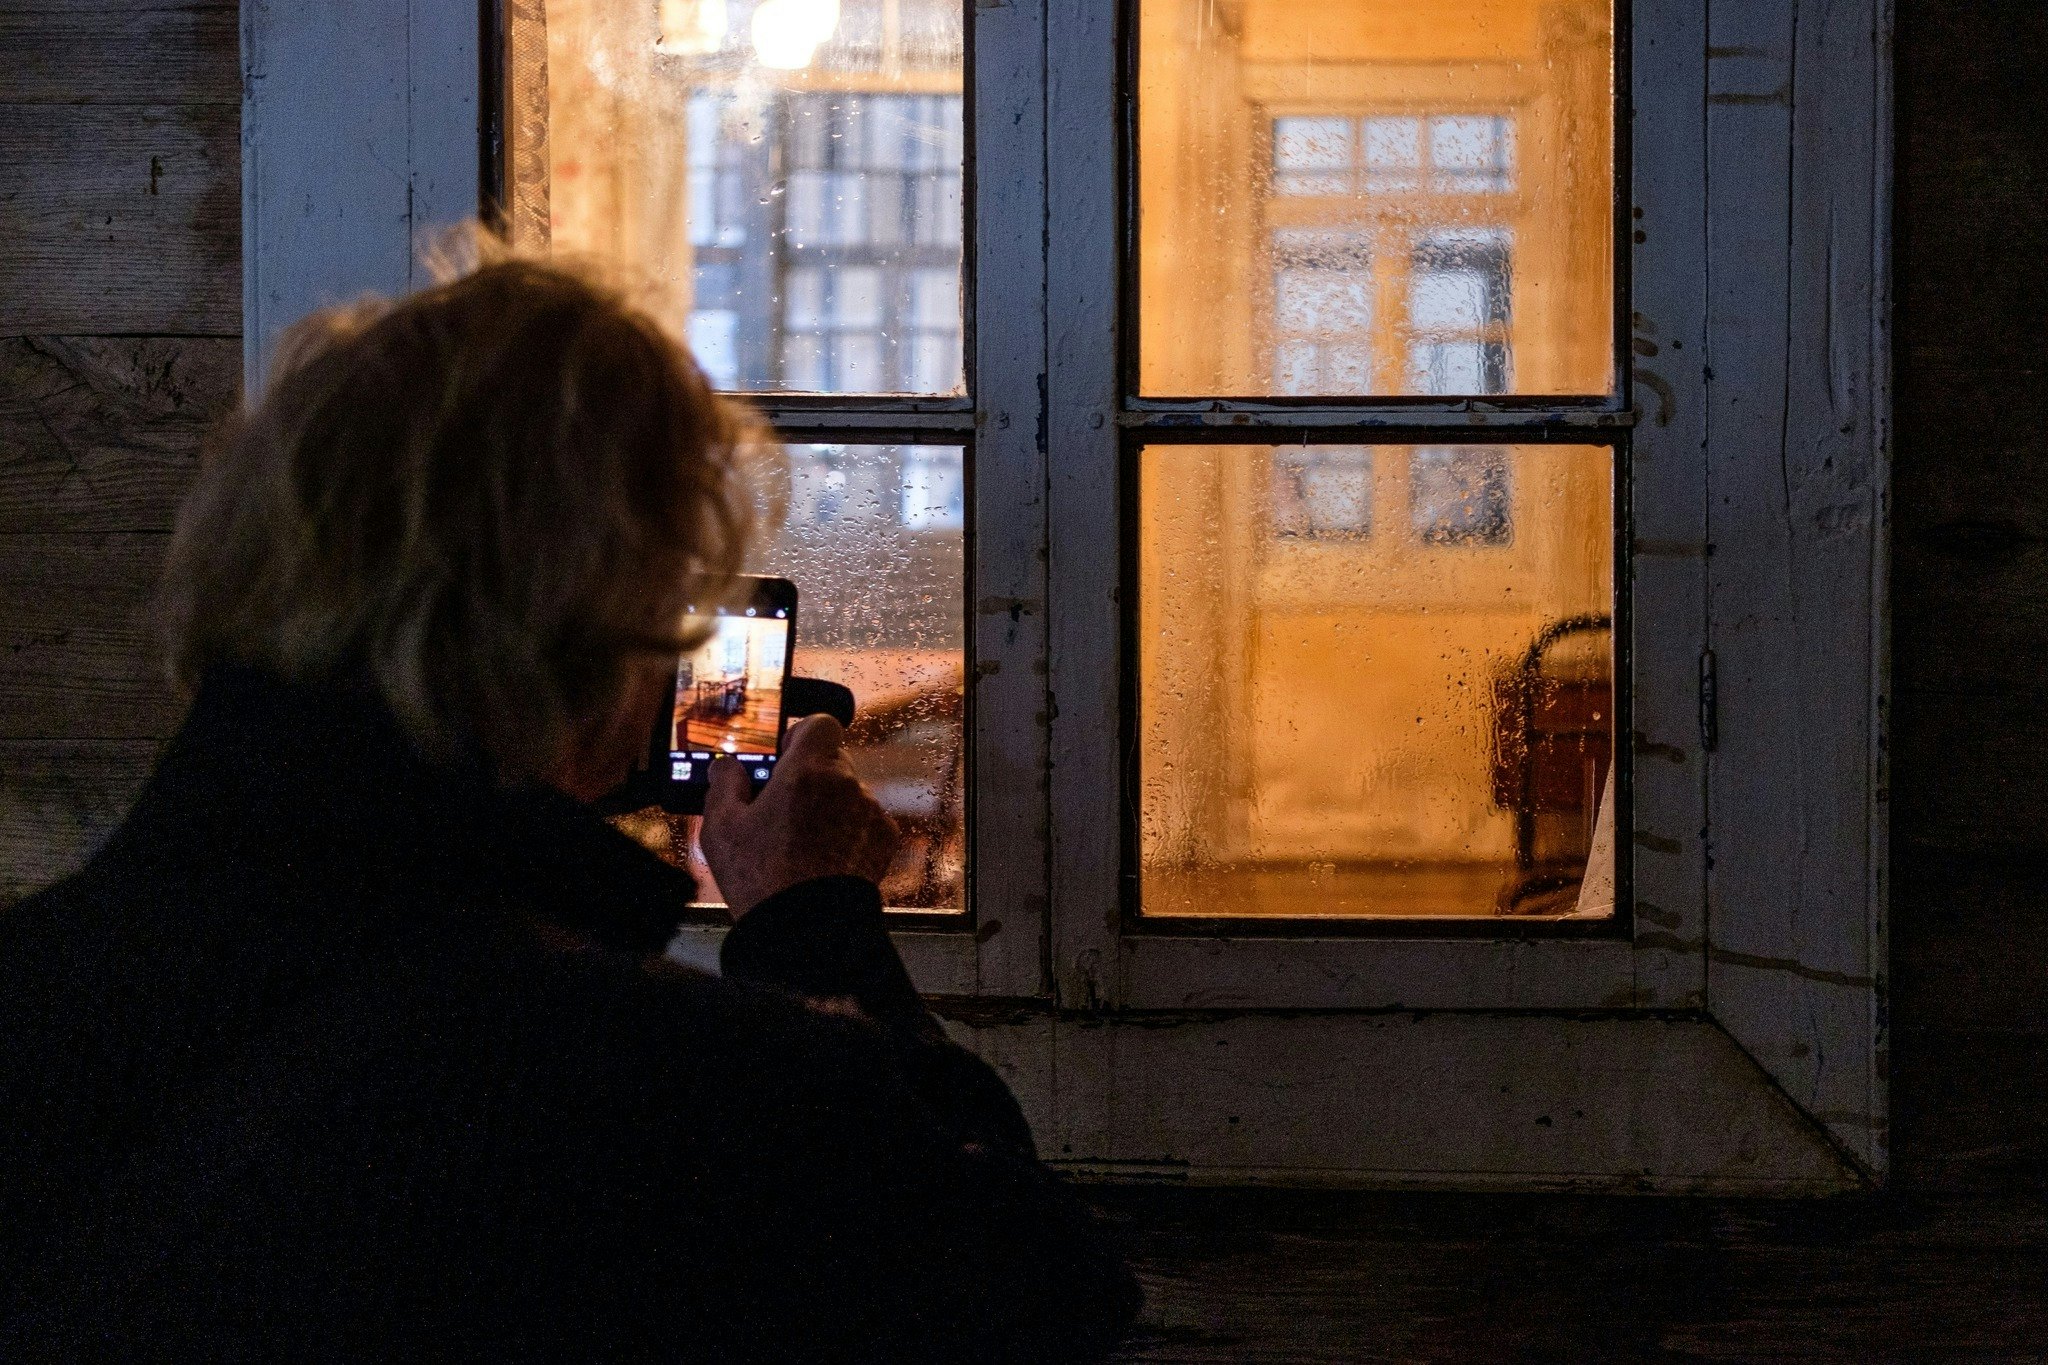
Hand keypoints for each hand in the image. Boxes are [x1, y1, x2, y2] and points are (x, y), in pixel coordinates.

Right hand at [699, 714, 897, 918]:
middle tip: (782, 804)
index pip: (819, 723)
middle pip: (832, 759)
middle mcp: (846, 784)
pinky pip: (865, 819)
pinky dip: (848, 829)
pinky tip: (824, 855)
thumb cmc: (762, 879)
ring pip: (848, 791)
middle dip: (809, 775)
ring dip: (829, 804)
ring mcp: (869, 811)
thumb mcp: (722, 828)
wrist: (806, 929)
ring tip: (801, 839)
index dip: (800, 735)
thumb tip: (727, 766)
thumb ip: (724, 784)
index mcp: (808, 771)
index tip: (783, 756)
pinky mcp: (884, 838)